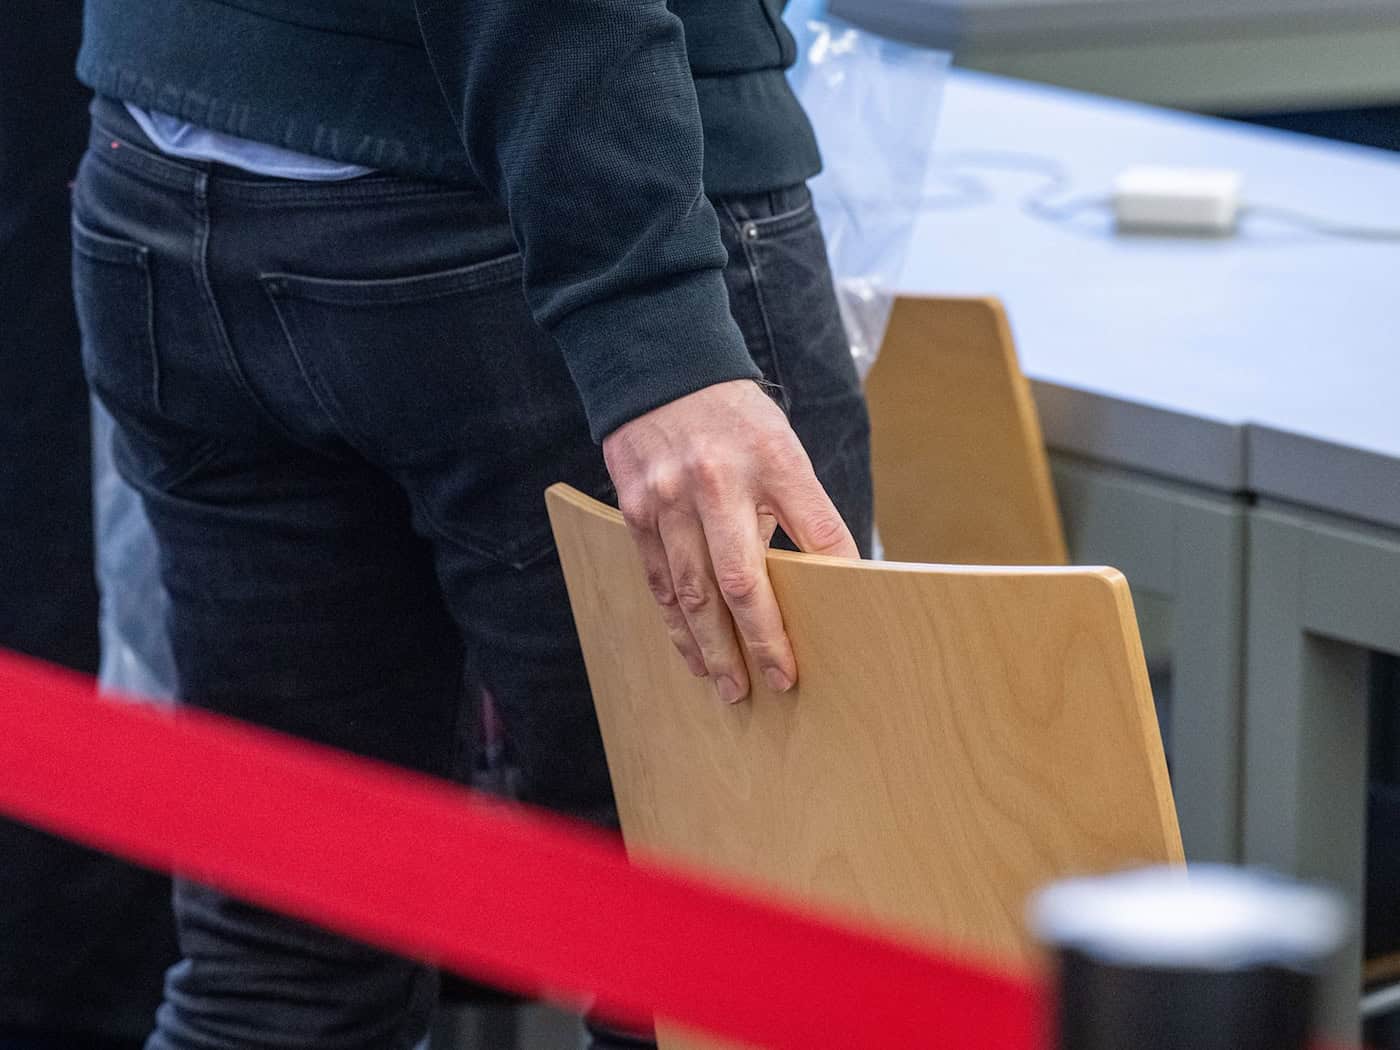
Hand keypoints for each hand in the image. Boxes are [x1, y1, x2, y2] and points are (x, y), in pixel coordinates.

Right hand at [602, 379, 858, 702]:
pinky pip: (657, 581)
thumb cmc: (734, 419)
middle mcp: (715, 483)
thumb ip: (804, 508)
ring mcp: (668, 500)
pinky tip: (691, 652)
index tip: (847, 628)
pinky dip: (676, 624)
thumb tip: (837, 574)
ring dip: (713, 647)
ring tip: (732, 687)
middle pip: (740, 579)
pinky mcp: (635, 512)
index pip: (814, 529)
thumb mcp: (783, 446)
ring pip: (691, 592)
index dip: (833, 581)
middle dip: (760, 640)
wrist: (659, 370)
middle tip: (779, 683)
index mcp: (770, 460)